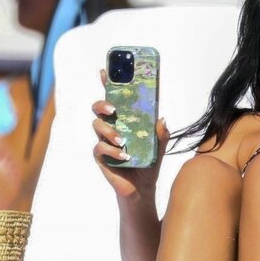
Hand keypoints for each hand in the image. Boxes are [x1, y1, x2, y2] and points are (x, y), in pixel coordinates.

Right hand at [92, 70, 169, 202]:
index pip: (114, 98)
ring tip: (123, 140)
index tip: (105, 71)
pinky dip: (112, 150)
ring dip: (109, 131)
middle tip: (113, 110)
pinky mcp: (101, 157)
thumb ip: (161, 134)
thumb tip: (162, 119)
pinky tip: (124, 155)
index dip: (108, 84)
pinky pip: (99, 148)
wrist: (142, 189)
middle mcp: (112, 128)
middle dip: (102, 104)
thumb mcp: (159, 147)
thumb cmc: (148, 164)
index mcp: (125, 121)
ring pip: (97, 126)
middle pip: (98, 109)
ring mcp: (104, 141)